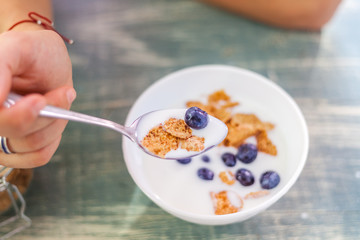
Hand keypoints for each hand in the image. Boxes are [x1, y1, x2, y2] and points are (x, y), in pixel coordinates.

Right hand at [0, 30, 75, 167]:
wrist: (47, 60)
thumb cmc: (33, 52)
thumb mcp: (18, 48)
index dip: (18, 116)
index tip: (39, 100)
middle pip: (12, 131)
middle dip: (45, 113)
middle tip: (63, 91)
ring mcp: (2, 135)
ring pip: (29, 145)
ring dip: (54, 121)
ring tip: (61, 96)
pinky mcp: (20, 147)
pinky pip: (38, 156)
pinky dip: (53, 138)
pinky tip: (56, 116)